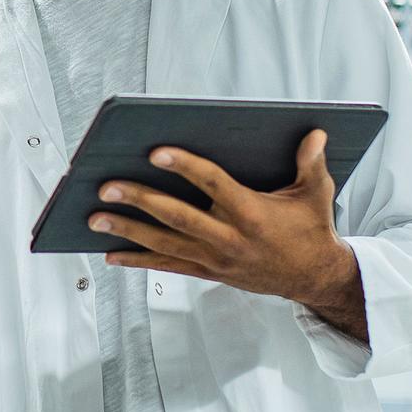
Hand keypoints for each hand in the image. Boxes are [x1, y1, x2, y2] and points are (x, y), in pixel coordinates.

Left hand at [91, 129, 367, 342]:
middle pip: (176, 217)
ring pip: (163, 244)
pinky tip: (111, 253)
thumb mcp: (316, 195)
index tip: (156, 151)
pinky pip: (167, 266)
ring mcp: (215, 259)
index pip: (213, 184)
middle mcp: (229, 239)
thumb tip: (315, 132)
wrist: (313, 278)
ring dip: (127, 230)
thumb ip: (310, 163)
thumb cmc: (311, 231)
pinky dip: (137, 260)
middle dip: (139, 200)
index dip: (184, 167)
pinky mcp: (208, 272)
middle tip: (107, 186)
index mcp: (252, 214)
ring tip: (95, 217)